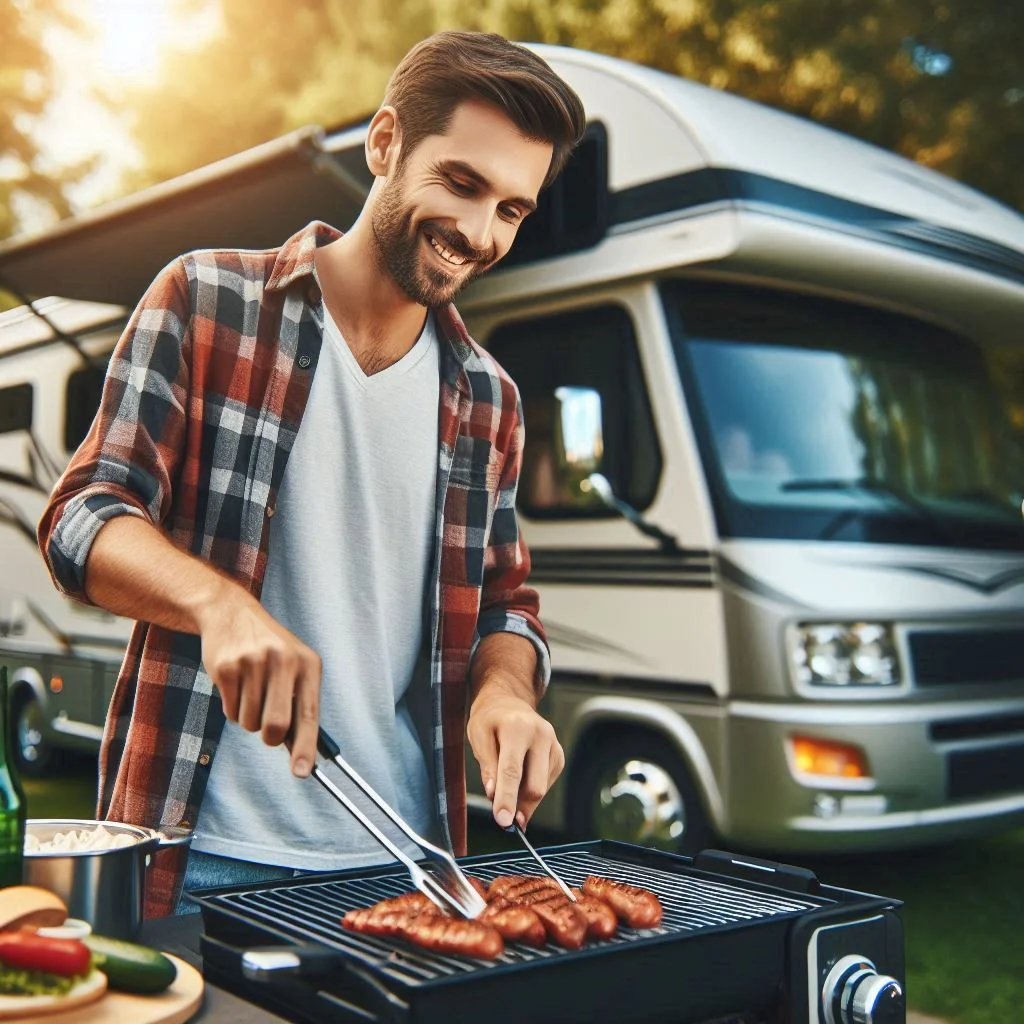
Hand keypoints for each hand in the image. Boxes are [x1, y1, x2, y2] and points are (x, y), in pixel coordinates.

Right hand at [198, 591, 321, 777]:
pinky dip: (232, 707)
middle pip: (276, 726)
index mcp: (308, 664)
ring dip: (248, 718)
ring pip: (249, 723)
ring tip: (250, 690)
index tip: (302, 773)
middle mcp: (284, 661)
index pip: (309, 714)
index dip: (306, 747)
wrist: (231, 613)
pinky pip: (230, 711)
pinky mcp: (226, 668)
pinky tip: (236, 683)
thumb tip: (301, 750)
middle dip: (269, 737)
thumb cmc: (269, 649)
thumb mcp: (294, 665)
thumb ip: (299, 703)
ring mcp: (254, 663)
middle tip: (266, 727)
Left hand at [467, 684, 563, 828]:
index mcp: (518, 727)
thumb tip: (494, 796)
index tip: (503, 822)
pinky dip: (531, 790)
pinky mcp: (559, 755)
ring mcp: (554, 745)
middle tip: (501, 817)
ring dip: (523, 799)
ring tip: (506, 789)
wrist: (509, 702)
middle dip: (518, 806)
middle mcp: (542, 735)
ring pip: (542, 789)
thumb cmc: (490, 720)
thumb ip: (487, 766)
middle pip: (534, 785)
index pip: (512, 770)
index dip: (507, 799)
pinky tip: (520, 778)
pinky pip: (546, 784)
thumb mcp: (478, 736)